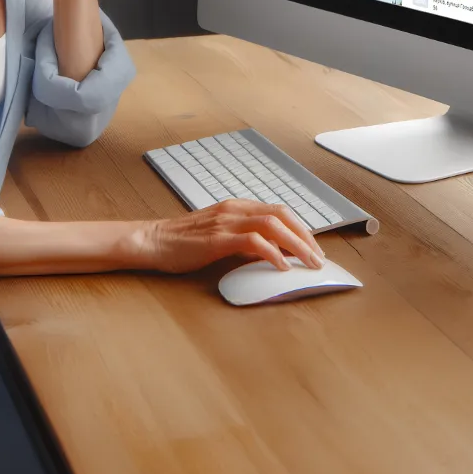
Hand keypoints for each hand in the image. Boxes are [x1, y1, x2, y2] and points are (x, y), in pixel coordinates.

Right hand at [128, 200, 325, 274]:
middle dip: (305, 236)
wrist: (153, 240)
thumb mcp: (219, 236)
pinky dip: (272, 253)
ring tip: (308, 262)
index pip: (278, 211)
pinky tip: (281, 266)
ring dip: (296, 244)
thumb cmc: (183, 242)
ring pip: (272, 225)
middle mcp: (235, 209)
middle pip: (281, 215)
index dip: (300, 227)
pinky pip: (253, 241)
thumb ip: (243, 240)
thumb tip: (269, 254)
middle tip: (318, 258)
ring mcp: (226, 222)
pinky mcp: (218, 238)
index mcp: (236, 207)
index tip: (313, 246)